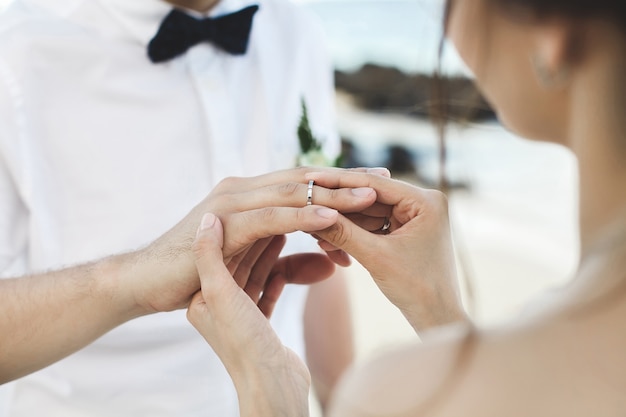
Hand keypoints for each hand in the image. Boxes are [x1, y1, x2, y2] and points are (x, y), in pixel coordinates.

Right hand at [127, 167, 377, 315]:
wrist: (147, 282)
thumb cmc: (199, 276)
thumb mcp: (256, 272)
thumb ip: (292, 265)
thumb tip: (331, 265)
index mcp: (249, 197)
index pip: (302, 183)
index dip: (339, 182)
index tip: (375, 183)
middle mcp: (241, 190)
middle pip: (303, 180)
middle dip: (344, 179)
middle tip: (382, 178)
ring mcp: (230, 203)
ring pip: (291, 193)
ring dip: (332, 193)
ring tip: (369, 194)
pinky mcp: (222, 224)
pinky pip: (270, 217)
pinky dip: (301, 216)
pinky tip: (332, 217)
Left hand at [187, 213, 309, 416]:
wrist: (270, 390)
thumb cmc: (244, 346)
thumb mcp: (220, 296)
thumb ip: (210, 257)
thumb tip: (209, 219)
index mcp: (205, 292)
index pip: (228, 246)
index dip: (250, 224)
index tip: (273, 203)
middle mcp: (219, 301)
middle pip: (244, 256)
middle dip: (267, 233)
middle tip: (289, 211)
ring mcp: (240, 313)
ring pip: (259, 270)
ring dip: (277, 251)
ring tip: (294, 230)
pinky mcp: (260, 324)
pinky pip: (270, 288)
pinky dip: (283, 274)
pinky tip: (296, 261)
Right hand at [307, 170, 467, 331]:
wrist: (437, 318)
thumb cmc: (417, 289)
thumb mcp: (375, 257)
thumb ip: (343, 232)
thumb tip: (310, 212)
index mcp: (426, 201)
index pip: (374, 184)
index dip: (339, 182)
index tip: (311, 179)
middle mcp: (423, 202)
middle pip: (369, 196)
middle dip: (339, 206)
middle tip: (307, 204)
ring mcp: (414, 216)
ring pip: (368, 212)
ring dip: (343, 222)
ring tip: (314, 232)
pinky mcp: (406, 230)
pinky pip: (373, 225)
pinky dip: (353, 233)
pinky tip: (329, 241)